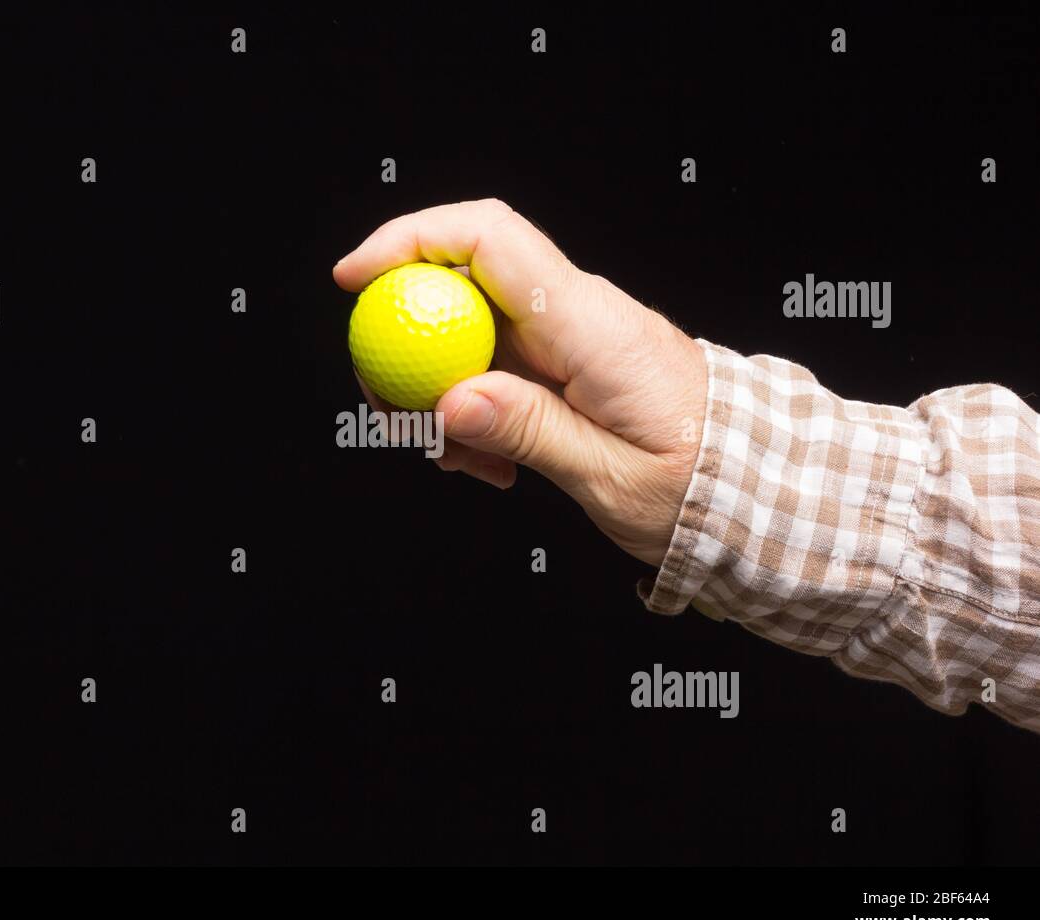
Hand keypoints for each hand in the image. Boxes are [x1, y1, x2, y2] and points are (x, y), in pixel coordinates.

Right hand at [333, 199, 708, 567]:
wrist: (759, 486)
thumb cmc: (706, 486)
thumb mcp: (613, 479)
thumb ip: (531, 434)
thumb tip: (452, 401)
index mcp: (593, 326)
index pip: (489, 238)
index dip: (409, 240)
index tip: (353, 279)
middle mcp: (579, 314)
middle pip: (458, 284)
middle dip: (405, 341)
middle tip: (396, 417)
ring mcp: (572, 335)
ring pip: (467, 333)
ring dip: (439, 392)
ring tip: (465, 463)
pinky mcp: (568, 360)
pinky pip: (495, 364)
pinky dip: (473, 407)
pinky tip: (491, 460)